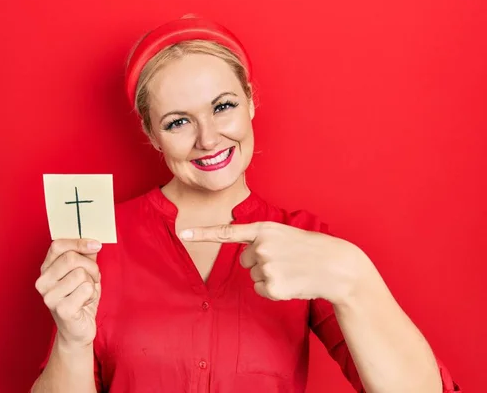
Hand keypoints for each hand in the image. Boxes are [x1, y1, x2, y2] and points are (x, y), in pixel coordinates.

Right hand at [35, 239, 101, 347]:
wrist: (78, 330)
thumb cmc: (80, 299)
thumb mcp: (84, 273)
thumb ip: (85, 256)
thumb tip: (93, 241)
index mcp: (46, 270)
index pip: (58, 245)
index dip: (79, 242)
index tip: (96, 245)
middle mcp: (43, 282)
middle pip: (71, 258)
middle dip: (90, 266)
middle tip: (93, 278)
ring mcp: (49, 297)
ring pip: (81, 274)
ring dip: (92, 283)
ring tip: (86, 293)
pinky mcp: (61, 310)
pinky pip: (86, 289)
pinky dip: (92, 294)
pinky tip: (85, 303)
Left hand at [180, 222, 365, 303]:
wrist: (337, 266)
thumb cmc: (311, 250)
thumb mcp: (285, 235)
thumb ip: (262, 240)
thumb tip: (245, 257)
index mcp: (265, 229)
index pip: (228, 232)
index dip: (203, 233)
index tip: (182, 233)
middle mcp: (262, 246)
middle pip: (244, 261)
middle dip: (260, 262)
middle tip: (285, 260)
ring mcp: (267, 266)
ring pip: (253, 277)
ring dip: (269, 276)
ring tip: (292, 270)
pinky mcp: (272, 286)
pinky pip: (261, 290)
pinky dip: (274, 290)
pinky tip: (292, 282)